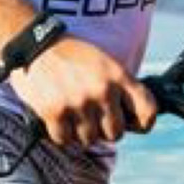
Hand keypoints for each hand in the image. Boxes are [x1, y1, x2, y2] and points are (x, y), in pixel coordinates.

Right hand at [7, 36, 158, 146]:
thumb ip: (119, 88)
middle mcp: (102, 90)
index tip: (135, 125)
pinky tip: (57, 116)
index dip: (144, 123)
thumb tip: (131, 121)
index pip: (148, 110)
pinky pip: (65, 140)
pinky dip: (61, 133)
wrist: (35, 43)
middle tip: (92, 117)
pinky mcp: (55, 112)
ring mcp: (79, 102)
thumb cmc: (71, 55)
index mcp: (118, 75)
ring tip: (72, 112)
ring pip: (90, 139)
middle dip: (105, 130)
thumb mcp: (104, 62)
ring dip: (80, 131)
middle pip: (116, 133)